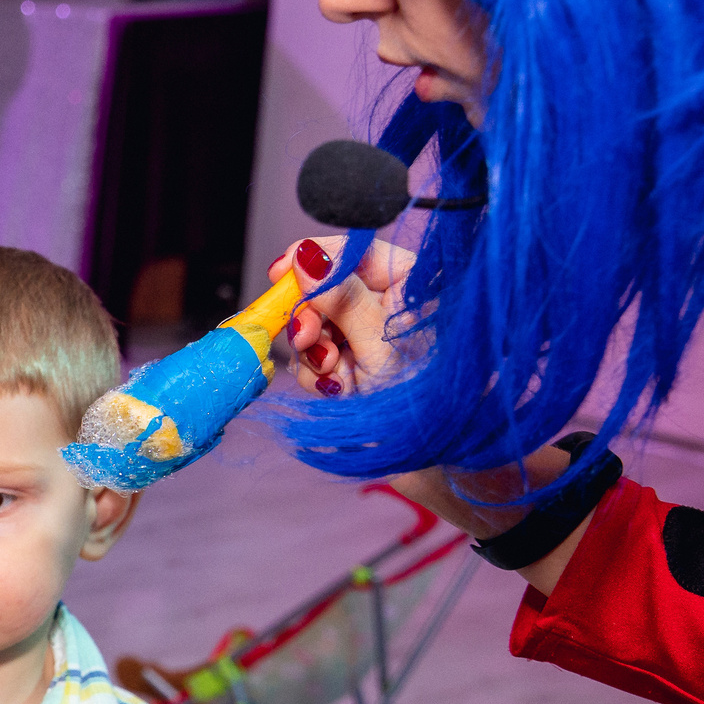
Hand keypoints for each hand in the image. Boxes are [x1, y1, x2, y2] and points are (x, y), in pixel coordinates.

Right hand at [268, 235, 413, 396]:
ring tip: (334, 376)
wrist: (423, 450)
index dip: (316, 257)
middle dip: (311, 318)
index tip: (280, 269)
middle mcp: (388, 306)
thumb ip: (342, 299)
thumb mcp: (378, 343)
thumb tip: (307, 260)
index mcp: (411, 285)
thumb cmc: (420, 395)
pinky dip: (319, 375)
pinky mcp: (352, 364)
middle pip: (328, 291)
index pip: (358, 253)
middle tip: (305, 338)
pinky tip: (337, 389)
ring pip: (317, 327)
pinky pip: (317, 358)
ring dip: (314, 353)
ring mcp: (367, 337)